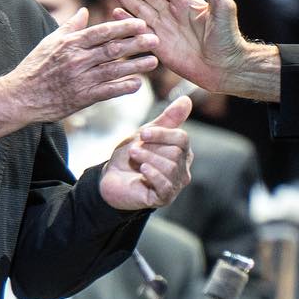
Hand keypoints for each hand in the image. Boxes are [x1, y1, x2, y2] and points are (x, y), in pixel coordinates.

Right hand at [0, 9, 158, 139]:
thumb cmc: (35, 67)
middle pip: (112, 49)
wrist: (21, 96)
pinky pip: (107, 92)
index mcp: (70, 43)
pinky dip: (123, 87)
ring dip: (136, 66)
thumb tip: (85, 10)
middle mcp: (76, 60)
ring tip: (154, 61)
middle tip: (155, 39)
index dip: (123, 27)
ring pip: (114, 70)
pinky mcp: (82, 98)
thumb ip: (70, 26)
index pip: (101, 32)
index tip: (141, 23)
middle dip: (136, 43)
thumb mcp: (49, 41)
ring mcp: (80, 80)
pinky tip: (137, 84)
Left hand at [99, 95, 192, 209]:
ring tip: (134, 157)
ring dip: (148, 159)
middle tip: (134, 149)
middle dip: (152, 149)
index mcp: (182, 152)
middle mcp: (182, 169)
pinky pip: (165, 186)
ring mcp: (175, 185)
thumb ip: (167, 119)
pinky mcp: (164, 198)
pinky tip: (142, 170)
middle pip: (176, 153)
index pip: (182, 139)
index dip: (162, 134)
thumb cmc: (130, 155)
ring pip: (170, 168)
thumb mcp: (146, 134)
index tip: (143, 133)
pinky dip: (153, 175)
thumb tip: (187, 100)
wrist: (111, 177)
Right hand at [105, 0, 277, 101]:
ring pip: (139, 8)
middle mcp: (172, 12)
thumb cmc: (228, 38)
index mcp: (185, 1)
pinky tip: (115, 12)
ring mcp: (164, 28)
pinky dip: (127, 21)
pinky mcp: (159, 45)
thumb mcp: (223, 8)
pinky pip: (139, 30)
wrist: (225, 69)